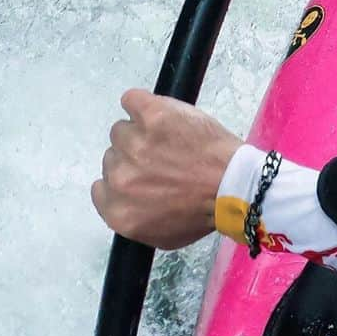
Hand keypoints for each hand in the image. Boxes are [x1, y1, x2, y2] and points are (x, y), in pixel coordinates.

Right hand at [92, 89, 243, 249]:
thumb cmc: (206, 209)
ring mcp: (134, 144)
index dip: (125, 179)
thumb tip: (125, 201)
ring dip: (142, 132)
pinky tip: (154, 110)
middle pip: (113, 156)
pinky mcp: (153, 116)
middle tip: (165, 158)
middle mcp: (119, 178)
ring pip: (122, 130)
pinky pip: (132, 100)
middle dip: (136, 157)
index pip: (102, 187)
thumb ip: (133, 218)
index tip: (143, 175)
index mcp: (118, 210)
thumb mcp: (162, 235)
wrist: (235, 185)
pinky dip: (139, 102)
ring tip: (169, 137)